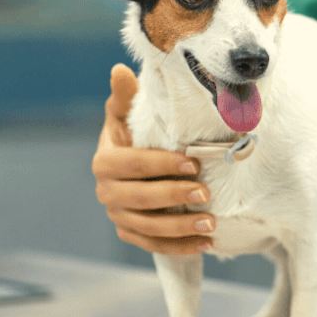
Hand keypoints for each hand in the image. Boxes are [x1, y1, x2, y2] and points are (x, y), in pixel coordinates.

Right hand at [93, 64, 214, 253]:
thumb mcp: (131, 114)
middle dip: (174, 196)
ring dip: (180, 228)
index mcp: (105, 161)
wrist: (138, 163)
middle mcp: (106, 192)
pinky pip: (153, 245)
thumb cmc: (137, 134)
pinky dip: (179, 247)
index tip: (193, 164)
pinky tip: (206, 244)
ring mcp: (118, 215)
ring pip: (147, 226)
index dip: (161, 165)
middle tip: (206, 194)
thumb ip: (126, 96)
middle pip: (139, 199)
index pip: (131, 165)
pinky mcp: (130, 232)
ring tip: (211, 224)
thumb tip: (120, 70)